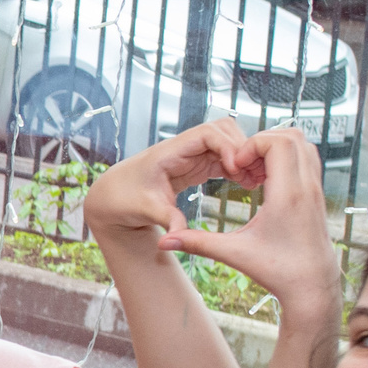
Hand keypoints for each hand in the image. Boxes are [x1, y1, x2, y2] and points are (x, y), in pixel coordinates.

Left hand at [82, 118, 262, 252]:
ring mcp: (191, 155)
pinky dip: (236, 167)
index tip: (237, 168)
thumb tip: (179, 236)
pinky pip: (223, 158)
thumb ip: (166, 219)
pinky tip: (246, 184)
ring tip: (254, 181)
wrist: (113, 198)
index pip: (207, 133)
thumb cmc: (124, 200)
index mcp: (170, 151)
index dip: (227, 145)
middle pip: (223, 131)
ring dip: (242, 158)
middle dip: (241, 148)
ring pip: (227, 143)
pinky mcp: (196, 165)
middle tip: (253, 175)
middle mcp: (183, 148)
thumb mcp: (145, 210)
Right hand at [155, 127, 342, 321]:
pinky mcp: (317, 193)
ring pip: (303, 143)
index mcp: (287, 194)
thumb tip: (163, 242)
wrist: (312, 286)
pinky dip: (286, 158)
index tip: (235, 165)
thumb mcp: (233, 254)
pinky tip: (266, 180)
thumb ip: (197, 243)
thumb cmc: (277, 271)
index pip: (277, 143)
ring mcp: (316, 188)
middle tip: (241, 164)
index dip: (251, 145)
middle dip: (261, 141)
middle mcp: (306, 185)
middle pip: (291, 135)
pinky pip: (306, 158)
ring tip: (252, 169)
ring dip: (275, 147)